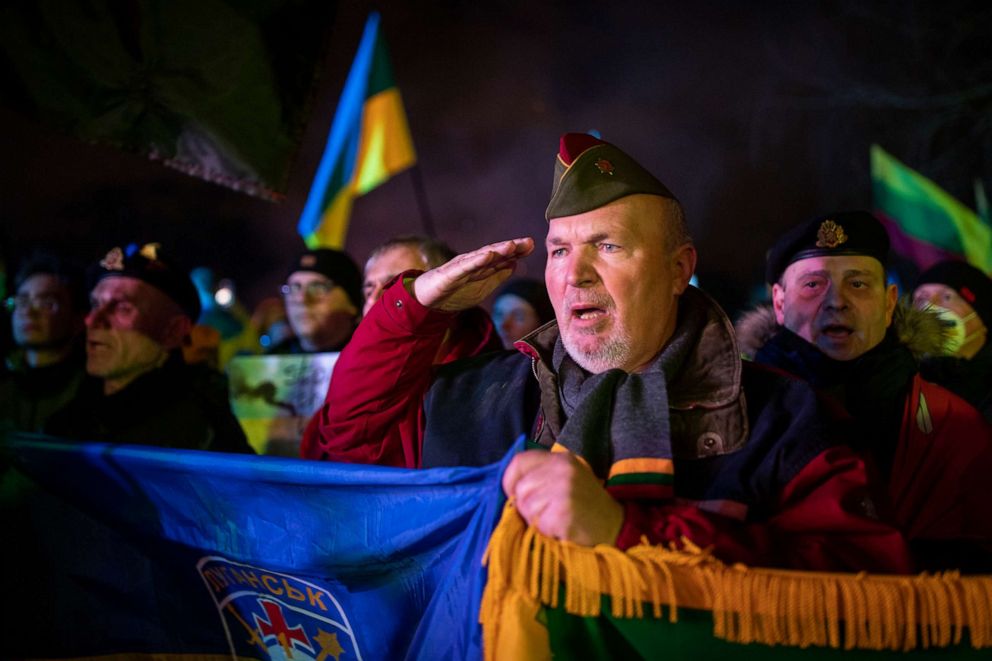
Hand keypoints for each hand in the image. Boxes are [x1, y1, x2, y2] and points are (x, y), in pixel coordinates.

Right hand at [411, 238, 534, 311]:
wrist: (427, 300)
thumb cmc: (455, 291)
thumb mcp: (482, 287)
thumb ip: (497, 276)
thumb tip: (515, 265)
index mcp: (481, 267)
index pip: (501, 257)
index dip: (517, 251)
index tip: (532, 245)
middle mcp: (473, 262)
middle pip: (494, 253)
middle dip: (511, 247)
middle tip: (528, 242)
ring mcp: (461, 266)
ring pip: (481, 256)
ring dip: (497, 250)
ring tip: (512, 245)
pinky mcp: (450, 274)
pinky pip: (465, 267)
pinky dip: (476, 260)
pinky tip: (487, 255)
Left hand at [502, 450, 623, 546]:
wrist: (617, 528)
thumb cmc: (587, 508)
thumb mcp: (566, 480)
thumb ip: (541, 477)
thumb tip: (510, 490)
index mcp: (561, 459)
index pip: (519, 462)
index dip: (511, 480)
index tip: (515, 495)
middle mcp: (562, 469)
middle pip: (521, 488)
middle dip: (526, 506)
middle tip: (548, 513)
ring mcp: (564, 489)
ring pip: (526, 507)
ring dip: (535, 520)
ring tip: (558, 521)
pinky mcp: (563, 512)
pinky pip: (537, 524)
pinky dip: (546, 531)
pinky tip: (563, 529)